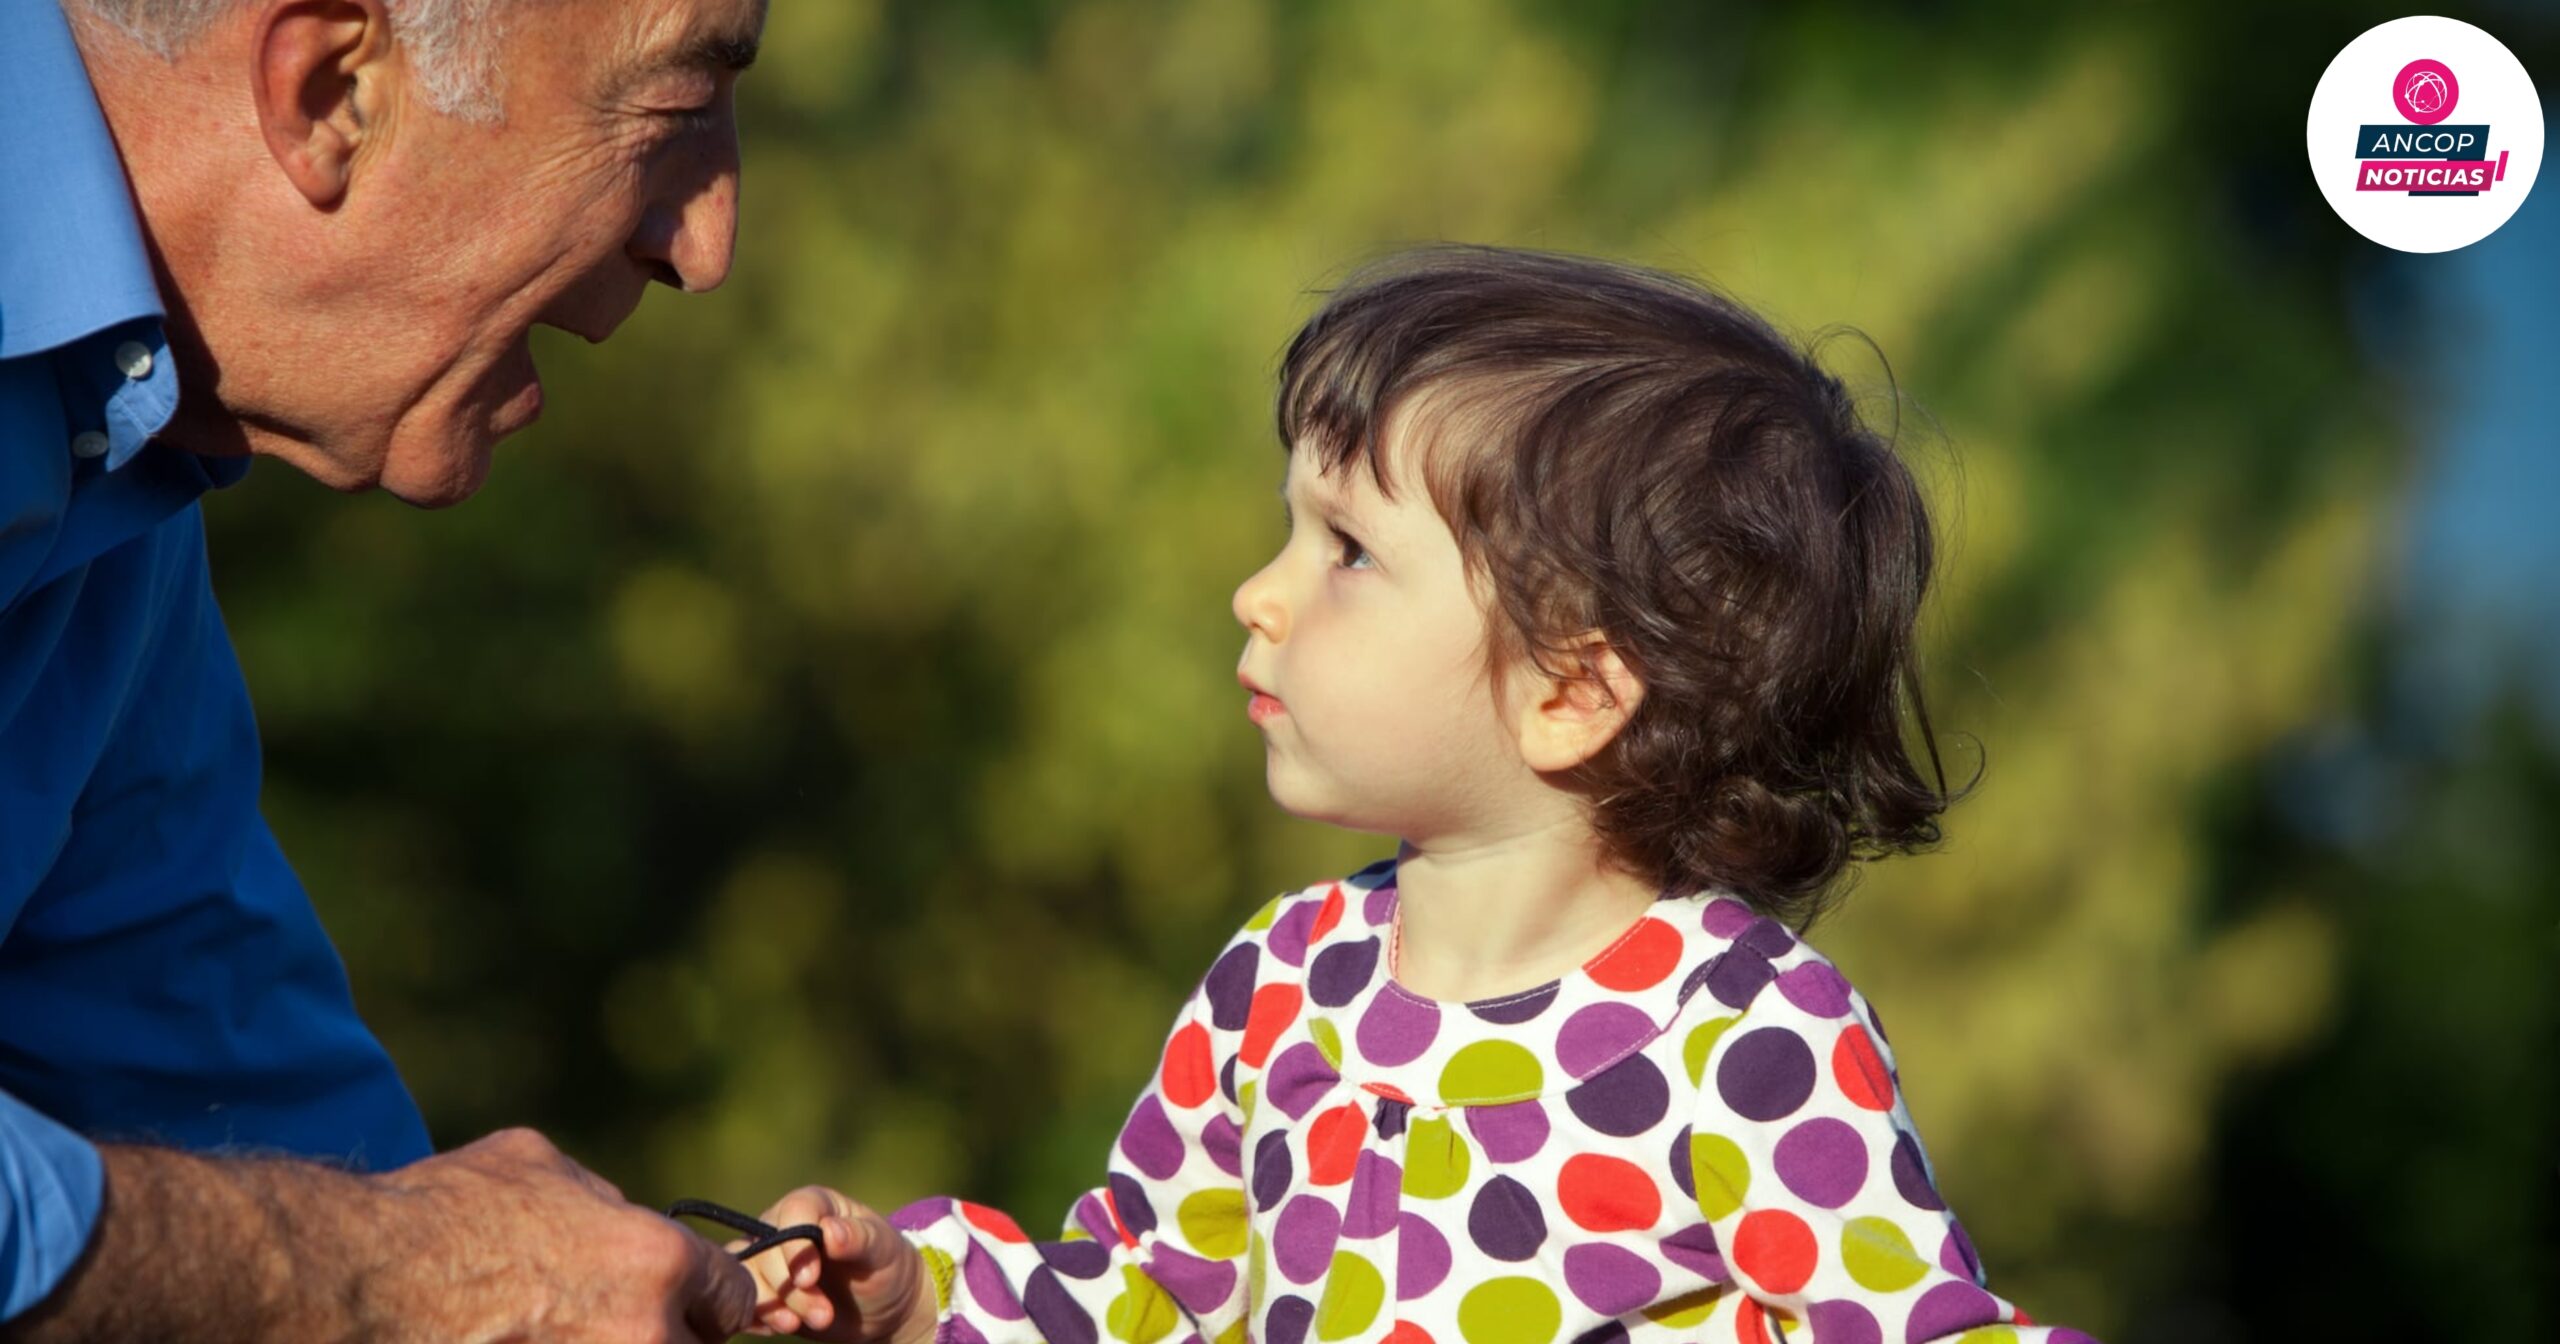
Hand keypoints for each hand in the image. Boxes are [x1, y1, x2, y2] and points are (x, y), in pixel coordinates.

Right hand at [372, 1128, 756, 1341]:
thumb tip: (618, 1213)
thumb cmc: (445, 1213)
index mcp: (658, 1262)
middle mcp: (643, 1336)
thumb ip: (600, 1198)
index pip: (731, 1299)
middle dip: (662, 1337)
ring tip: (559, 1332)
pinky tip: (523, 1342)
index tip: (687, 1304)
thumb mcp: (539, 1165)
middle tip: (610, 1322)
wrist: (363, 1285)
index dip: (707, 1299)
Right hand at [739, 1186, 935, 1343]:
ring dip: (771, 1306)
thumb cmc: (887, 1266)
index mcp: (815, 1204)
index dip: (795, 1246)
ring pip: (746, 1276)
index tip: (810, 1279)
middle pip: (765, 1250)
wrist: (884, 1306)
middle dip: (790, 1289)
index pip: (793, 1212)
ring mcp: (769, 1258)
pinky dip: (755, 1317)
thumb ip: (859, 1237)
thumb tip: (831, 1231)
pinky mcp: (762, 1289)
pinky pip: (740, 1299)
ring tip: (797, 1325)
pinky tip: (779, 1327)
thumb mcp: (884, 1250)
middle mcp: (783, 1226)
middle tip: (823, 1316)